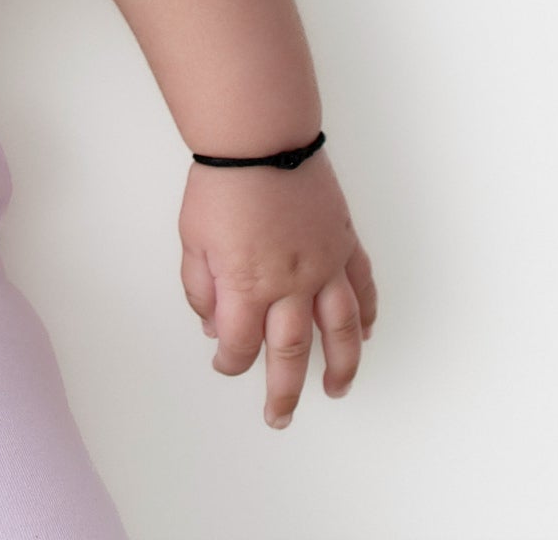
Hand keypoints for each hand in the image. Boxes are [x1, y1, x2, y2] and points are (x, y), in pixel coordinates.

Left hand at [177, 149, 375, 429]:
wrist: (260, 140)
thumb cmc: (221, 184)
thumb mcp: (192, 239)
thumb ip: (202, 288)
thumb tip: (215, 324)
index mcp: (248, 286)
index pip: (240, 345)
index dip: (231, 363)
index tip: (226, 365)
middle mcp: (291, 286)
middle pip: (291, 353)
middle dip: (284, 391)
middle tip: (279, 416)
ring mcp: (323, 266)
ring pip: (340, 331)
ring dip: (340, 366)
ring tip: (335, 389)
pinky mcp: (343, 245)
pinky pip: (362, 289)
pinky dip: (366, 316)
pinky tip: (364, 334)